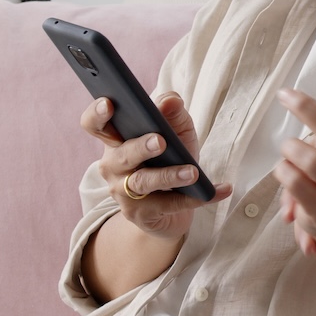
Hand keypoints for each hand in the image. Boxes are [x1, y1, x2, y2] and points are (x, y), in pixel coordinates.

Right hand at [80, 92, 230, 239]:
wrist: (172, 206)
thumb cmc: (171, 158)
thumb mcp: (176, 132)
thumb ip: (173, 113)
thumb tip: (170, 101)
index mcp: (116, 139)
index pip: (94, 124)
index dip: (97, 113)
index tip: (110, 103)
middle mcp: (112, 165)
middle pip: (121, 154)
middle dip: (141, 147)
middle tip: (161, 141)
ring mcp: (122, 192)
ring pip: (143, 182)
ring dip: (169, 175)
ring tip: (193, 172)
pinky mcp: (140, 214)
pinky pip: (169, 204)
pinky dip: (197, 198)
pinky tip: (221, 190)